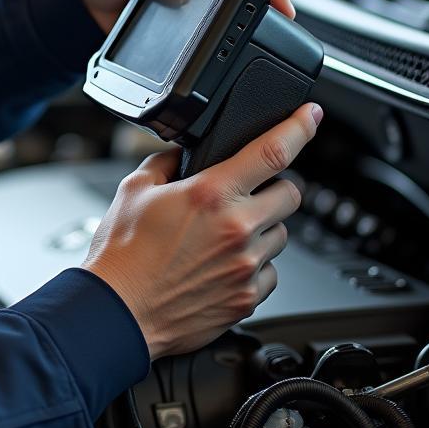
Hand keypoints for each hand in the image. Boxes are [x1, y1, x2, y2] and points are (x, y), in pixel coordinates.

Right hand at [81, 102, 320, 358]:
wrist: (118, 312)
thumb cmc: (122, 255)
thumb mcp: (134, 189)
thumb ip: (166, 163)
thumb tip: (183, 154)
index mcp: (211, 193)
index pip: (272, 151)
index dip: (300, 127)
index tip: (311, 115)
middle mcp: (237, 228)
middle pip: (291, 194)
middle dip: (273, 188)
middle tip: (245, 194)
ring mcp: (246, 266)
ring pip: (281, 234)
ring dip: (262, 228)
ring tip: (223, 236)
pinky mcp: (247, 298)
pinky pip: (271, 273)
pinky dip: (254, 265)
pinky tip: (222, 265)